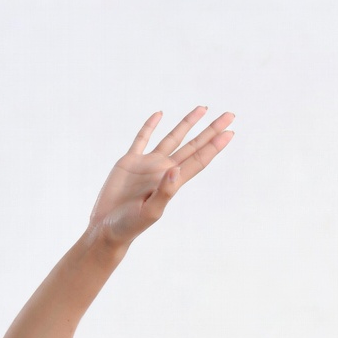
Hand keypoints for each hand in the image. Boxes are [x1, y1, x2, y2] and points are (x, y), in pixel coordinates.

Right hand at [87, 107, 234, 245]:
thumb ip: (165, 192)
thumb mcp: (150, 212)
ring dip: (187, 123)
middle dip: (211, 130)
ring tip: (203, 108)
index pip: (199, 160)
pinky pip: (141, 139)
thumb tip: (176, 169)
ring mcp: (148, 165)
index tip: (230, 133)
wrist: (107, 228)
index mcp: (173, 182)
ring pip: (172, 138)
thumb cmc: (130, 225)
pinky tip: (159, 114)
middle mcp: (164, 170)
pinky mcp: (129, 162)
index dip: (215, 146)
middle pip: (193, 145)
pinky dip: (150, 126)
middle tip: (230, 115)